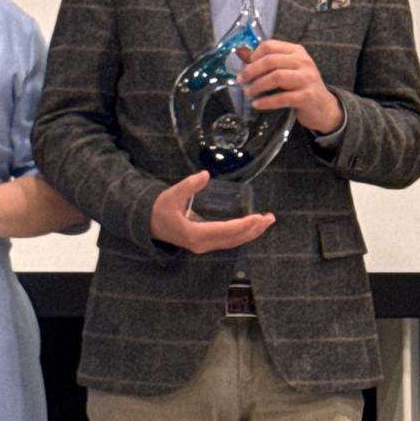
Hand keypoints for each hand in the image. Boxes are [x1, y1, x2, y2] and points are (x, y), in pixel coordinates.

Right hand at [150, 171, 274, 252]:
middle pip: (234, 239)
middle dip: (253, 229)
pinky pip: (229, 241)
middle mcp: (203, 244)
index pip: (225, 230)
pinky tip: (252, 227)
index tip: (258, 218)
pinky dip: (242, 234)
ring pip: (233, 242)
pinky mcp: (206, 243)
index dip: (243, 225)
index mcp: (195, 234)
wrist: (149, 225)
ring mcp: (205, 245)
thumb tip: (205, 174)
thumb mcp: (171, 195)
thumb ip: (188, 185)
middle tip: (270, 218)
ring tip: (267, 221)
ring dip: (251, 233)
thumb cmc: (160, 209)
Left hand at [236, 42, 342, 133]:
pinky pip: (283, 98)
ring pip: (276, 77)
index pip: (270, 46)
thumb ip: (264, 61)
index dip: (254, 55)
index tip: (244, 67)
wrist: (323, 107)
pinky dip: (267, 102)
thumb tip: (240, 52)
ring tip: (248, 93)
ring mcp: (307, 78)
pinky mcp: (307, 96)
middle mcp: (303, 61)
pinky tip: (257, 104)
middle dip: (251, 71)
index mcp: (296, 51)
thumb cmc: (301, 87)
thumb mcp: (285, 70)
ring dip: (258, 86)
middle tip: (241, 81)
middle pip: (271, 60)